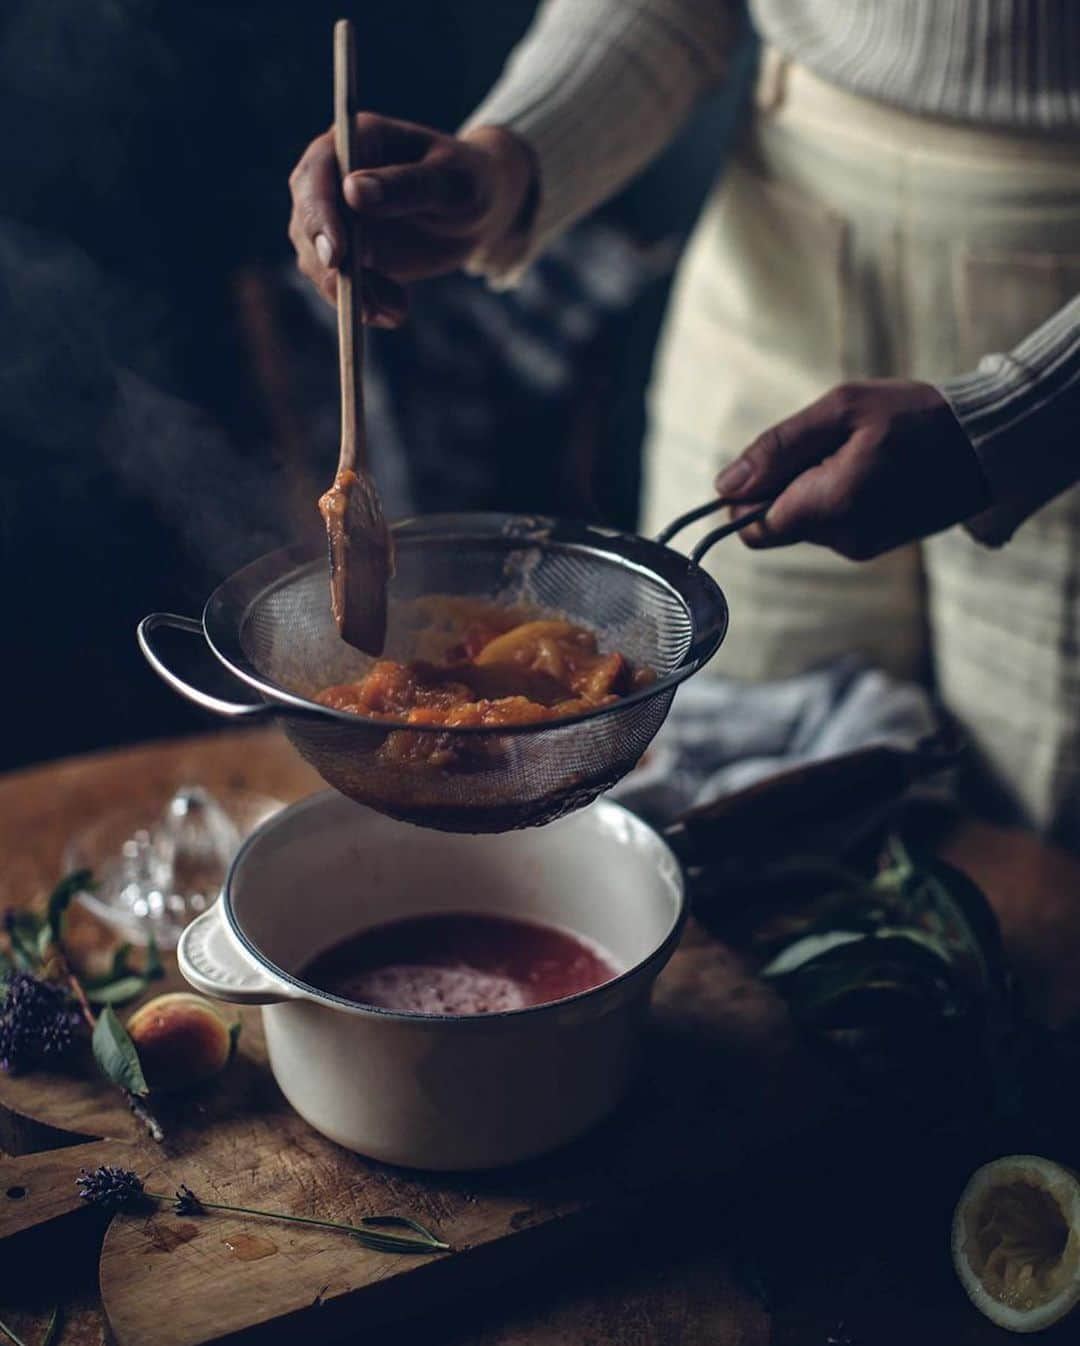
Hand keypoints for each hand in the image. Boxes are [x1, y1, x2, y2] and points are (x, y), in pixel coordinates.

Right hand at [288, 115, 535, 322]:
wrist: (476, 212)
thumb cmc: (468, 181)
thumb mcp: (450, 182)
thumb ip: (407, 185)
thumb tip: (353, 192)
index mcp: (356, 139)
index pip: (317, 174)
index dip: (320, 215)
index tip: (337, 256)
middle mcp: (334, 175)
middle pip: (307, 220)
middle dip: (329, 265)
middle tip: (364, 303)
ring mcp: (335, 215)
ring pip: (318, 260)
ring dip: (353, 293)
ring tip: (398, 311)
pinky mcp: (346, 252)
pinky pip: (338, 284)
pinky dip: (363, 305)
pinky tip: (396, 313)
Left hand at [714, 380, 990, 558]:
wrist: (989, 444)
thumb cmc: (917, 416)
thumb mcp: (842, 410)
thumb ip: (778, 448)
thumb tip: (724, 486)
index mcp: (830, 507)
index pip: (751, 527)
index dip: (749, 495)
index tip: (776, 459)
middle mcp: (842, 539)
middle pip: (777, 524)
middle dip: (786, 486)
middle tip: (830, 446)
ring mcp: (861, 546)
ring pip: (805, 523)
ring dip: (814, 489)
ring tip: (860, 453)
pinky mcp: (875, 544)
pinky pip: (833, 524)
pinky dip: (838, 497)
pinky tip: (873, 469)